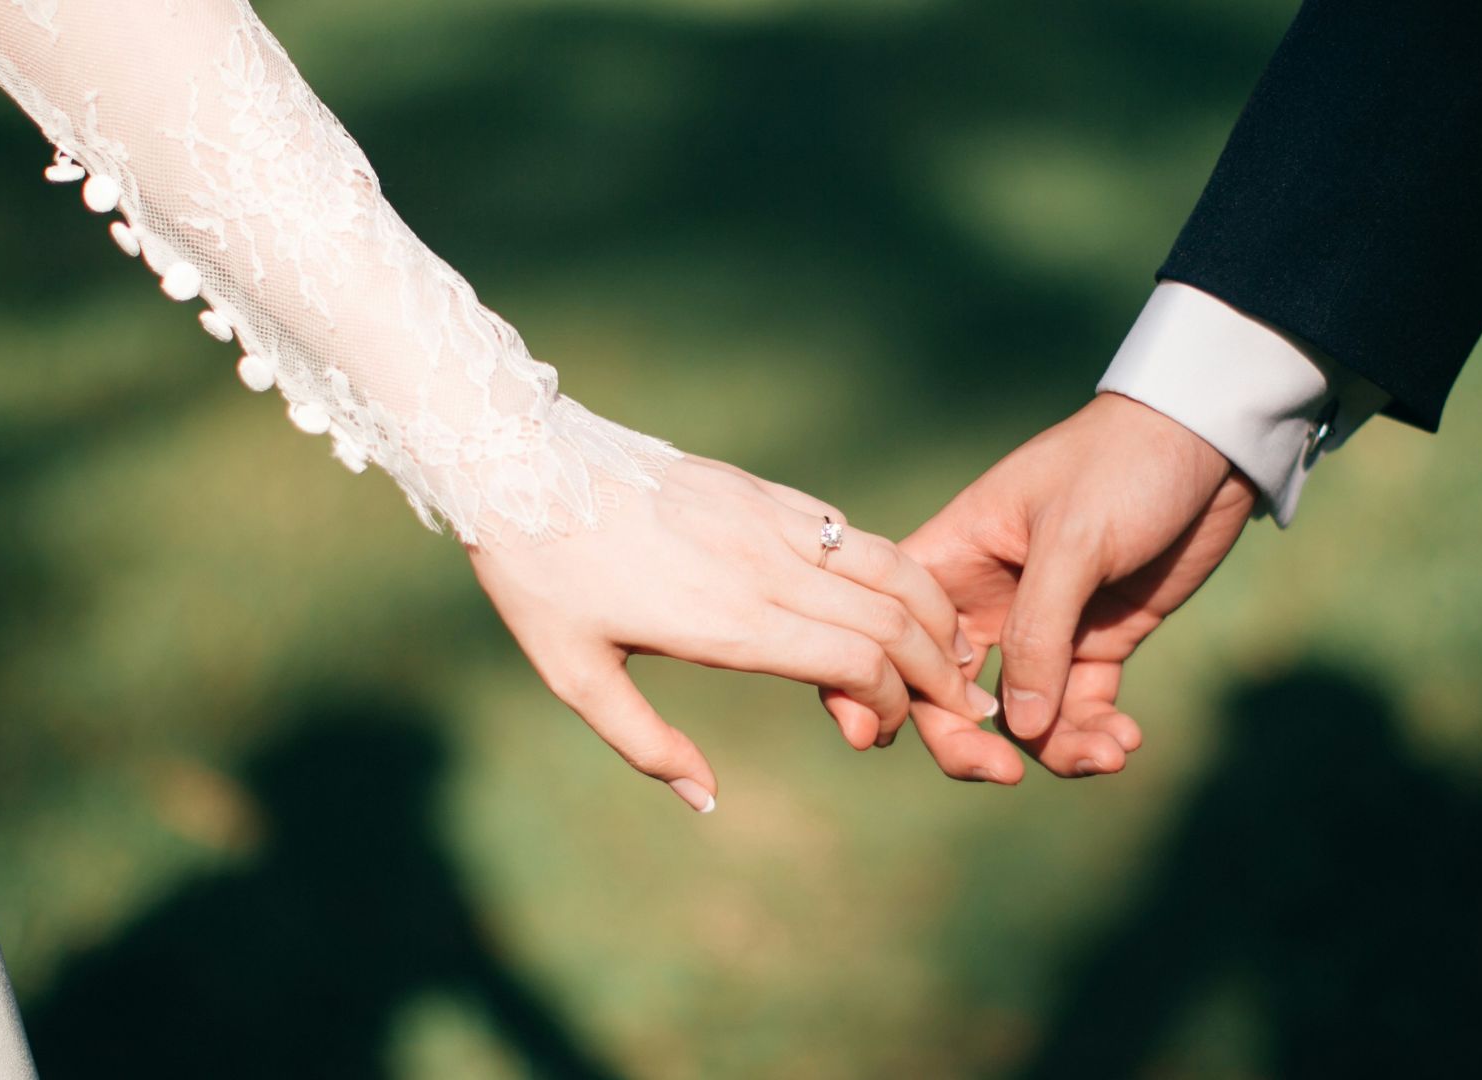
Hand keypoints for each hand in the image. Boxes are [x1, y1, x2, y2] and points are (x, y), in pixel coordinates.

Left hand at [469, 455, 998, 810]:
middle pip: (893, 617)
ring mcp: (768, 519)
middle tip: (961, 705)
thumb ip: (646, 745)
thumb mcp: (575, 676)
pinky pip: (847, 529)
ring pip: (887, 563)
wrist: (520, 463)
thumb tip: (706, 801)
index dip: (889, 704)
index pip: (856, 661)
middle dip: (940, 669)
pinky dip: (891, 567)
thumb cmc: (541, 578)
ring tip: (955, 650)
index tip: (875, 733)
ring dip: (934, 611)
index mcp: (729, 621)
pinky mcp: (759, 490)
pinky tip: (898, 594)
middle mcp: (764, 567)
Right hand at [852, 393, 1256, 782]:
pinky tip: (1125, 742)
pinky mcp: (1097, 641)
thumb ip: (1038, 632)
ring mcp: (1042, 627)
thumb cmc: (1123, 465)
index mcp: (951, 559)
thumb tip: (1016, 728)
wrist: (1209, 443)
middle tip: (1006, 775)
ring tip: (1107, 755)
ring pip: (1021, 715)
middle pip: (947, 693)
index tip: (884, 737)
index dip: (878, 687)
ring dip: (1055, 748)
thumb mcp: (1073, 540)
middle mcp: (984, 601)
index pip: (893, 633)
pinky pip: (1080, 708)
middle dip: (971, 742)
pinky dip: (1095, 733)